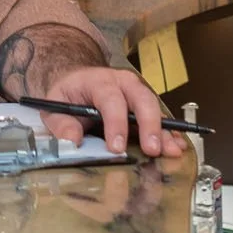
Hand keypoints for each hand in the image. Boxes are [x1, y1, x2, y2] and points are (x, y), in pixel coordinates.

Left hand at [33, 67, 188, 159]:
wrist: (78, 81)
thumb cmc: (69, 95)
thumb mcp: (55, 105)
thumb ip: (60, 123)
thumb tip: (72, 140)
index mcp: (98, 81)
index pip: (110, 99)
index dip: (115, 124)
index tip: (117, 148)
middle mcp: (122, 83)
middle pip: (141, 99)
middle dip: (148, 125)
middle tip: (152, 149)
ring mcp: (137, 92)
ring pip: (155, 108)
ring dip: (164, 131)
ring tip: (172, 151)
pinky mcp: (145, 105)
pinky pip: (160, 117)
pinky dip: (169, 131)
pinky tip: (176, 145)